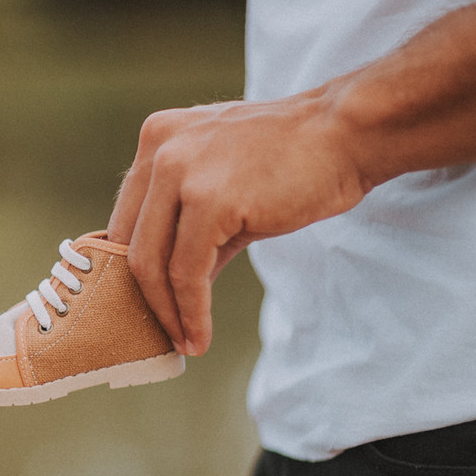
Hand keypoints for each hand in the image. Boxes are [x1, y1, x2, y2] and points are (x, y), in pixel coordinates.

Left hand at [107, 93, 368, 355]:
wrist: (348, 134)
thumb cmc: (294, 161)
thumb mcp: (223, 186)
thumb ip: (187, 228)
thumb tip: (168, 288)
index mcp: (157, 138)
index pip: (126, 217)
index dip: (129, 269)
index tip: (144, 306)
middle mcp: (159, 149)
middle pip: (130, 242)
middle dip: (143, 297)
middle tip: (162, 332)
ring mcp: (180, 171)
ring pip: (152, 262)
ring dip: (166, 313)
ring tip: (184, 341)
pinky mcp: (208, 200)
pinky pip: (187, 273)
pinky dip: (191, 312)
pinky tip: (199, 337)